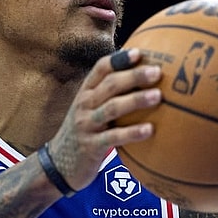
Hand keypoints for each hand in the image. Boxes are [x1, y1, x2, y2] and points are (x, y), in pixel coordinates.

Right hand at [46, 48, 161, 191]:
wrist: (58, 165)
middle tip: (157, 71)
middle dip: (134, 76)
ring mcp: (86, 125)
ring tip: (158, 96)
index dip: (119, 59)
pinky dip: (132, 133)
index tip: (139, 52)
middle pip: (110, 85)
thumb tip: (147, 84)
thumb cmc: (85, 134)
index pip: (100, 69)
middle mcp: (84, 105)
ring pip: (112, 108)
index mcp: (85, 92)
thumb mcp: (91, 111)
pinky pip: (113, 137)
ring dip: (136, 100)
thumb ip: (111, 97)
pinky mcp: (91, 146)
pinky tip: (150, 130)